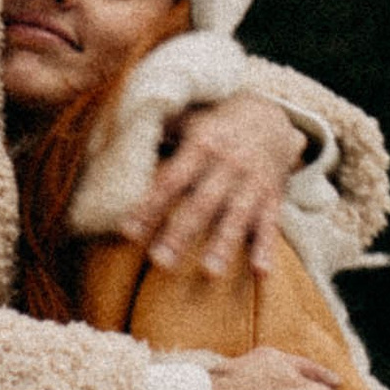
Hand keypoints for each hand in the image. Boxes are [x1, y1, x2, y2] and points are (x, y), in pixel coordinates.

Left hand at [136, 92, 307, 278]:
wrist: (273, 115)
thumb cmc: (218, 126)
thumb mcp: (191, 121)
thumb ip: (160, 136)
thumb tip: (116, 147)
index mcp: (203, 144)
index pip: (172, 179)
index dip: (149, 205)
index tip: (127, 231)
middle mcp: (229, 164)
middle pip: (202, 202)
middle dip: (181, 232)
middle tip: (160, 261)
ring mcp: (253, 182)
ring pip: (237, 216)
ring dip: (224, 244)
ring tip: (210, 272)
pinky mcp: (273, 197)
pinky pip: (271, 225)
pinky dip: (267, 249)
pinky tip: (261, 273)